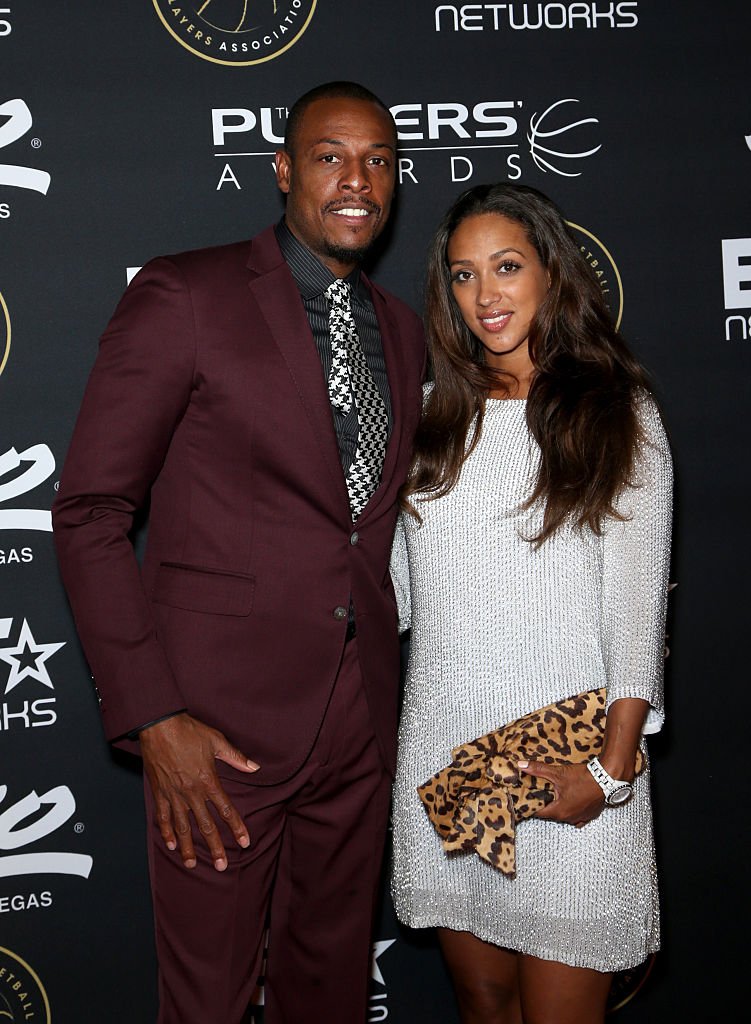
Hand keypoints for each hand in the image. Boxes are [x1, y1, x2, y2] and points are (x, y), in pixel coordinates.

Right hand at [139, 712, 258, 870]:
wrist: (159, 726)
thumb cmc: (189, 731)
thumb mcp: (217, 741)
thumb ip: (236, 757)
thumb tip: (254, 768)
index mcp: (208, 781)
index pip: (226, 810)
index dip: (236, 827)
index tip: (244, 842)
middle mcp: (191, 793)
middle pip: (206, 825)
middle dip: (215, 847)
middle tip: (222, 866)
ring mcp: (174, 794)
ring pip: (183, 827)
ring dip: (188, 847)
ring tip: (192, 864)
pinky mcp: (159, 792)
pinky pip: (163, 817)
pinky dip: (166, 832)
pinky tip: (170, 844)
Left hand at [517, 760, 603, 828]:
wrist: (606, 779)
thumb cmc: (583, 778)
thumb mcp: (558, 773)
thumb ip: (538, 770)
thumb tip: (522, 765)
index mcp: (559, 811)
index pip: (539, 813)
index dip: (532, 806)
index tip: (528, 800)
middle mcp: (569, 818)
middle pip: (551, 814)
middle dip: (545, 805)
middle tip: (541, 795)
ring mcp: (581, 818)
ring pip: (564, 816)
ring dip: (560, 808)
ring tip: (556, 797)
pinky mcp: (590, 815)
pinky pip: (577, 818)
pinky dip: (573, 811)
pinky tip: (571, 802)